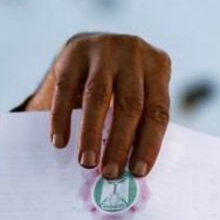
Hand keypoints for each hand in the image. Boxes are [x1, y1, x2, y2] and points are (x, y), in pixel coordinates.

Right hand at [26, 33, 171, 178]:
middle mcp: (135, 52)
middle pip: (130, 104)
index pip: (157, 112)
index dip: (148, 144)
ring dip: (91, 133)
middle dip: (119, 143)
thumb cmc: (119, 83)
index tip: (137, 172)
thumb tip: (131, 170)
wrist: (90, 47)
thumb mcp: (138, 92)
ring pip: (98, 95)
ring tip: (87, 162)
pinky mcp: (75, 50)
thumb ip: (138, 122)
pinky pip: (66, 88)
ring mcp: (104, 47)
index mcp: (158, 66)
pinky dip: (62, 118)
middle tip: (110, 173)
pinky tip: (60, 142)